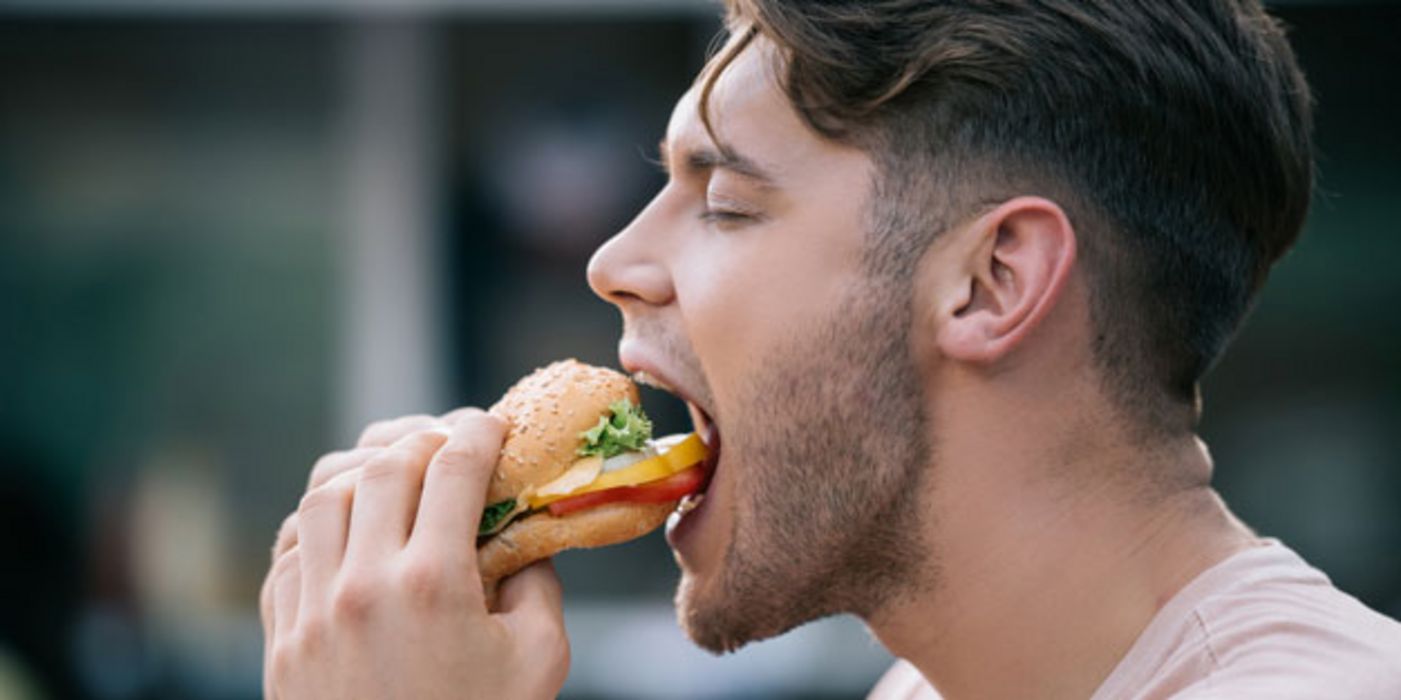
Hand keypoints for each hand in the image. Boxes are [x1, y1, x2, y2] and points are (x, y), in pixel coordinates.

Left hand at [259, 409, 569, 699]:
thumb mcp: (538, 660)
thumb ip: (537, 584)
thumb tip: (523, 534)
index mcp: (432, 584)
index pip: (453, 467)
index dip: (479, 432)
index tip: (493, 425)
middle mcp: (362, 585)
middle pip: (384, 466)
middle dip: (424, 440)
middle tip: (450, 445)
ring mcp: (311, 611)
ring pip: (321, 496)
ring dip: (363, 472)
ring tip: (395, 476)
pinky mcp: (281, 639)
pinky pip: (286, 551)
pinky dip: (317, 523)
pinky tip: (348, 529)